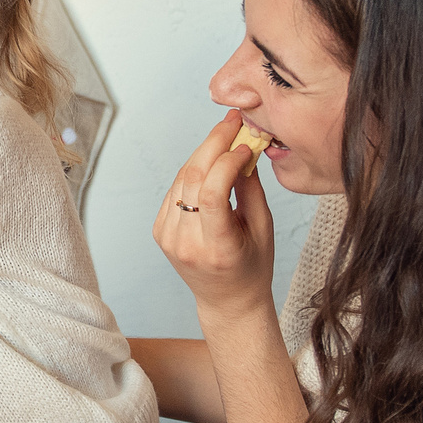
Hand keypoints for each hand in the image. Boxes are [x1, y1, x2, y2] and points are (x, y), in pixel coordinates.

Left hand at [154, 111, 276, 323]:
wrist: (226, 301)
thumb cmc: (253, 267)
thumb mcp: (262, 229)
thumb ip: (251, 188)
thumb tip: (244, 148)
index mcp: (216, 248)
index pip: (213, 193)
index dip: (228, 160)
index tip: (246, 144)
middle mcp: (186, 243)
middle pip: (193, 178)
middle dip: (213, 143)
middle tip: (232, 122)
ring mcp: (167, 237)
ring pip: (182, 179)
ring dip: (203, 152)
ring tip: (225, 136)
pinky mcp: (159, 231)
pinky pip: (175, 189)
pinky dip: (193, 170)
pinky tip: (210, 160)